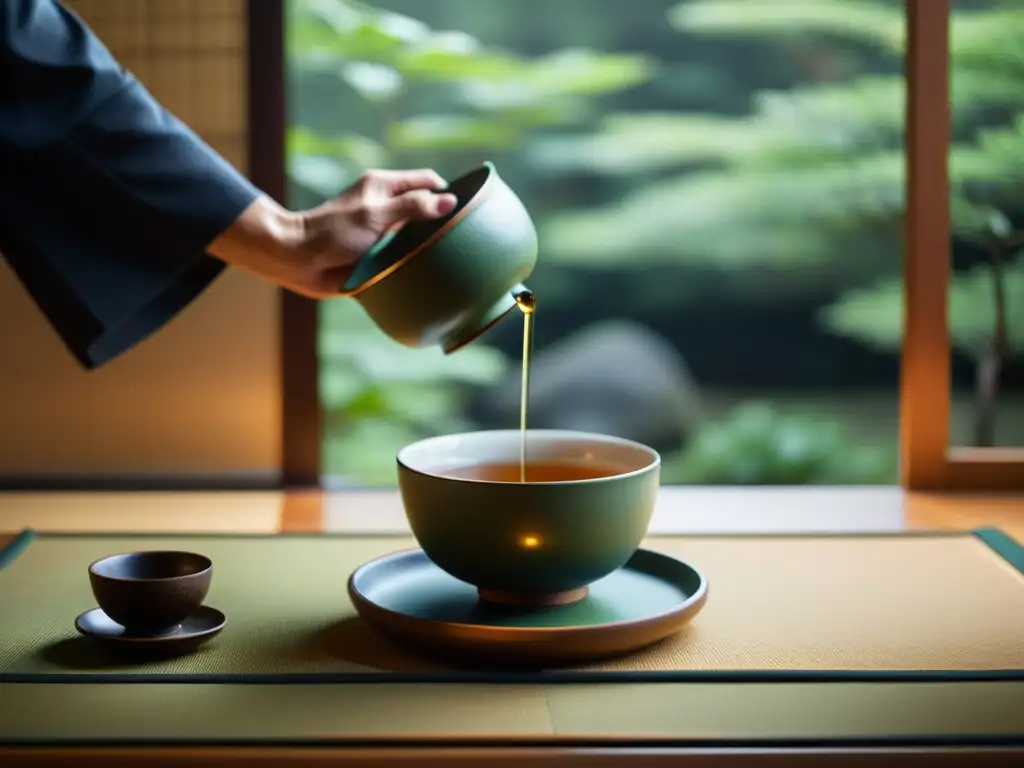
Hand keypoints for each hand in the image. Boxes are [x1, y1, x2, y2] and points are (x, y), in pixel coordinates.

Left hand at [209, 168, 457, 297]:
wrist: (299, 261)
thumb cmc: (333, 232)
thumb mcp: (376, 215)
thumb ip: (413, 207)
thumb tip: (450, 201)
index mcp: (385, 187)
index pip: (428, 181)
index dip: (448, 190)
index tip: (468, 208)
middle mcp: (386, 207)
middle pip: (426, 208)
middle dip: (443, 220)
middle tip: (467, 236)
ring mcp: (383, 232)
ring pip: (418, 235)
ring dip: (430, 245)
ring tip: (453, 257)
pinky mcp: (378, 254)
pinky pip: (405, 256)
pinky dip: (417, 262)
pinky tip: (431, 272)